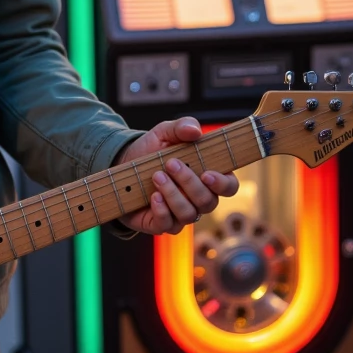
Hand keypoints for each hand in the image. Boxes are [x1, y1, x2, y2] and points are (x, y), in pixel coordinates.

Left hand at [116, 118, 237, 235]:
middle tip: (170, 164)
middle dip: (189, 183)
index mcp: (207, 176)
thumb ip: (182, 127)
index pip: (229, 187)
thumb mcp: (165, 132)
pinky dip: (162, 210)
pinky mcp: (162, 223)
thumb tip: (195, 131)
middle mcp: (198, 198)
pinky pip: (169, 225)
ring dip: (173, 195)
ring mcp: (181, 213)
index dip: (223, 184)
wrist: (123, 163)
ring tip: (156, 176)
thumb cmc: (152, 149)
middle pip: (208, 201)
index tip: (207, 174)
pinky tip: (153, 196)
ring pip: (188, 214)